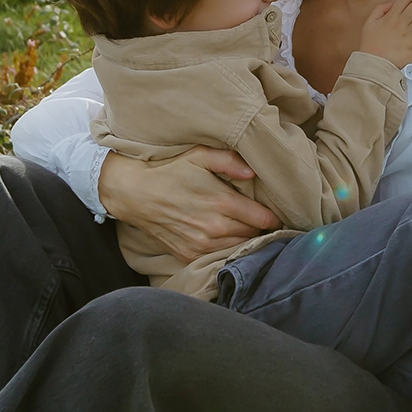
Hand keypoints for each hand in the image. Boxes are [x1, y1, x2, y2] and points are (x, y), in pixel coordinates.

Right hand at [96, 144, 281, 261]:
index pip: (263, 219)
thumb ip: (229, 161)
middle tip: (262, 219)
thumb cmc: (169, 170)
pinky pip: (218, 256)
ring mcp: (201, 245)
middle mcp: (215, 228)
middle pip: (253, 235)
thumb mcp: (199, 154)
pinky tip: (225, 238)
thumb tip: (254, 172)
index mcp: (222, 202)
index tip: (277, 212)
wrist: (134, 193)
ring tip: (247, 229)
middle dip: (260, 228)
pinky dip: (225, 249)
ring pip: (238, 248)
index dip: (273, 216)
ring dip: (245, 239)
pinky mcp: (188, 255)